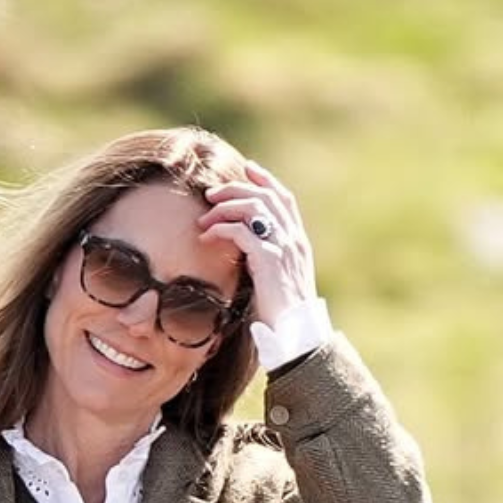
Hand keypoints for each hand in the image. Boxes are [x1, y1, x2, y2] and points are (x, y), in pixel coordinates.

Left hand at [199, 161, 315, 325]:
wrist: (297, 334)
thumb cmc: (281, 311)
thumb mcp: (276, 277)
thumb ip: (265, 257)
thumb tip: (244, 246)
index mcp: (298, 241)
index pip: (285, 199)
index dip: (266, 180)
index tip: (248, 168)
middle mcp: (294, 239)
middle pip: (266, 197)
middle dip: (236, 189)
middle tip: (211, 193)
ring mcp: (283, 248)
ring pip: (254, 208)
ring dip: (225, 207)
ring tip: (204, 219)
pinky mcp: (269, 261)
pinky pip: (242, 232)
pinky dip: (221, 228)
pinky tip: (207, 236)